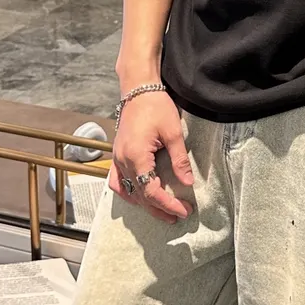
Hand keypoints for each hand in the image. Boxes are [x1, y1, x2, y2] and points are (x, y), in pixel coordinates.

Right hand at [109, 91, 194, 222]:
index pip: (151, 191)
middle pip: (139, 196)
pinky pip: (118, 182)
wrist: (139, 89)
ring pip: (127, 192)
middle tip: (178, 215)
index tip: (183, 210)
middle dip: (159, 208)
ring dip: (144, 204)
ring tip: (162, 211)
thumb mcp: (173, 133)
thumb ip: (179, 160)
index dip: (168, 204)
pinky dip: (128, 193)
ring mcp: (117, 159)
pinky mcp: (118, 155)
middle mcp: (122, 161)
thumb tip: (187, 182)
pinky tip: (139, 197)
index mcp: (136, 157)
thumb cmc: (156, 106)